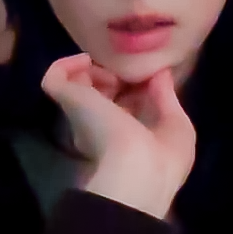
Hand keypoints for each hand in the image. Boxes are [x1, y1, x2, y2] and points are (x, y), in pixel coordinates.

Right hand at [40, 54, 195, 219]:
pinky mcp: (68, 102)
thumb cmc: (164, 157)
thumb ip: (167, 97)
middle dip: (116, 76)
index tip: (152, 77)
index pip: (124, 104)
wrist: (136, 172)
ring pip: (78, 84)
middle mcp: (99, 126)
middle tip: (131, 72)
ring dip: (96, 70)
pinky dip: (66, 65)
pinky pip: (55, 78)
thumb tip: (161, 72)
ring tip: (112, 76)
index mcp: (124, 137)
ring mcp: (82, 114)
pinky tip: (86, 61)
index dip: (136, 87)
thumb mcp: (177, 126)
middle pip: (101, 92)